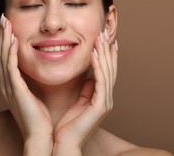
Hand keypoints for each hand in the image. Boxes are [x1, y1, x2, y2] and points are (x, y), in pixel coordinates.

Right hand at [0, 14, 52, 153]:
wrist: (41, 137)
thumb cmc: (40, 117)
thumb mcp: (34, 94)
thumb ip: (32, 80)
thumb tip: (40, 65)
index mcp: (10, 84)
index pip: (1, 57)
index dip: (0, 40)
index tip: (2, 24)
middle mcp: (5, 84)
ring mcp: (9, 87)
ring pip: (2, 57)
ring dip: (2, 38)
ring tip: (4, 21)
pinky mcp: (16, 91)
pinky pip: (11, 68)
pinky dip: (10, 53)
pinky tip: (13, 40)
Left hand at [52, 30, 117, 154]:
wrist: (63, 143)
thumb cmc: (67, 124)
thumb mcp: (78, 101)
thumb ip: (85, 88)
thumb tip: (88, 75)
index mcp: (101, 97)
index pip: (106, 70)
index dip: (106, 54)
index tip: (104, 38)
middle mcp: (106, 98)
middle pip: (110, 68)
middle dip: (108, 48)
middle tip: (105, 30)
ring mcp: (105, 102)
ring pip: (107, 72)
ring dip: (104, 53)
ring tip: (101, 37)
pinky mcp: (100, 105)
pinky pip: (101, 81)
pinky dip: (98, 66)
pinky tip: (94, 54)